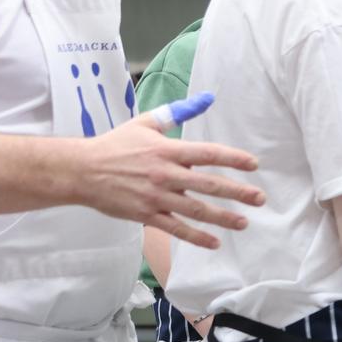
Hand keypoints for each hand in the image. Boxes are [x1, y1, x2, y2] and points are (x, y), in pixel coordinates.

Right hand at [76, 92, 265, 247]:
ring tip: (244, 222)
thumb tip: (207, 99)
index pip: (208, 153)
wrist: (82, 171)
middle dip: (237, 192)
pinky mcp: (146, 215)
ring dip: (223, 217)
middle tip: (260, 198)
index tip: (254, 165)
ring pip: (196, 210)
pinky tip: (215, 242)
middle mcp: (165, 174)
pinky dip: (197, 237)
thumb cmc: (116, 144)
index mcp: (167, 149)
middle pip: (208, 184)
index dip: (233, 158)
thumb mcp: (147, 122)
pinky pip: (176, 228)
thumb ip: (178, 111)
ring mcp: (156, 197)